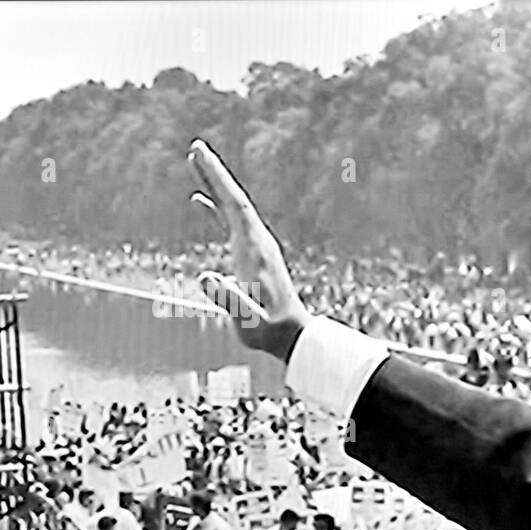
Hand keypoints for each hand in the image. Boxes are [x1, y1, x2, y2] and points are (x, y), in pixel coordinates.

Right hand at [187, 139, 310, 362]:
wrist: (292, 337)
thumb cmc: (269, 331)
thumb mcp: (248, 320)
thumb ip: (230, 300)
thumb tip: (206, 277)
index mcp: (255, 249)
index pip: (234, 205)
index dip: (218, 179)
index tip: (201, 155)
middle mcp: (257, 242)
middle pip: (233, 199)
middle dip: (215, 173)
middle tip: (195, 147)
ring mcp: (255, 247)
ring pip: (231, 208)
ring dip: (214, 185)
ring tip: (194, 162)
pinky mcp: (251, 256)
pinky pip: (230, 224)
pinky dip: (214, 208)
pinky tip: (200, 200)